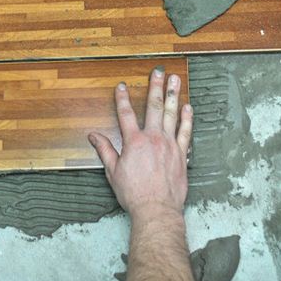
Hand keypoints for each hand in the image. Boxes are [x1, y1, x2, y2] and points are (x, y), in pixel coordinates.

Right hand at [88, 67, 192, 218]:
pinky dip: (187, 118)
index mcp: (134, 142)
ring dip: (173, 95)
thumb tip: (93, 136)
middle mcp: (153, 139)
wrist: (156, 209)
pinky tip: (187, 106)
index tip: (122, 86)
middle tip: (158, 72)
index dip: (122, 98)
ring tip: (175, 79)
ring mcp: (169, 145)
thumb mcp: (113, 172)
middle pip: (154, 107)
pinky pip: (186, 131)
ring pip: (172, 114)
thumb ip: (105, 150)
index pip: (126, 114)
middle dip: (155, 87)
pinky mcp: (181, 154)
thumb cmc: (134, 193)